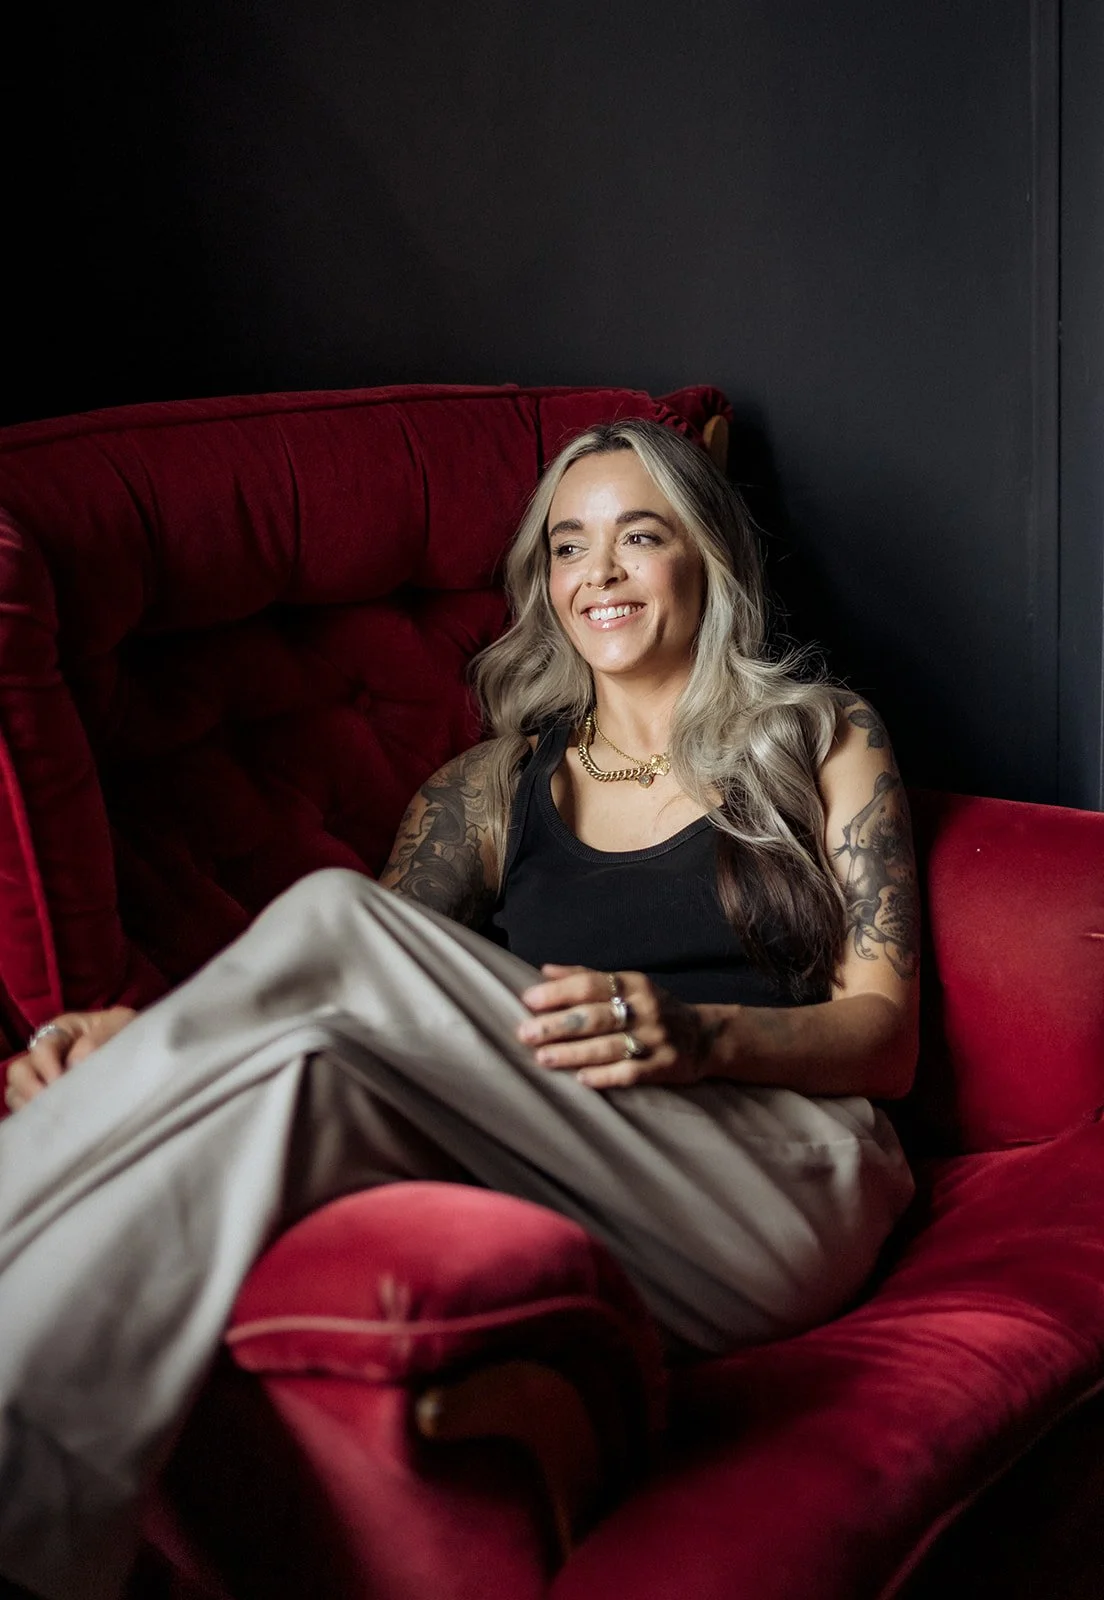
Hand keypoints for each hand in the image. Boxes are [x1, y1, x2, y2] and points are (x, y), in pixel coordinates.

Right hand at [3, 1007, 136, 1112]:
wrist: (147, 1053)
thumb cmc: (131, 1032)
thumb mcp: (122, 1023)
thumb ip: (102, 1035)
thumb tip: (76, 1060)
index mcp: (63, 1031)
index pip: (42, 1046)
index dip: (46, 1063)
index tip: (61, 1078)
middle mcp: (48, 1055)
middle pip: (19, 1071)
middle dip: (30, 1088)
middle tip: (53, 1102)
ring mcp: (45, 1079)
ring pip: (16, 1093)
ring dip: (30, 1106)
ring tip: (51, 1117)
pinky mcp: (51, 1101)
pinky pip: (28, 1112)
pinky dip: (34, 1119)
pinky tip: (52, 1126)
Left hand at [517, 965, 721, 1089]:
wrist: (705, 1037)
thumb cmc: (653, 1009)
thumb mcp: (628, 985)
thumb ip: (586, 977)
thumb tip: (544, 970)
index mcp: (634, 984)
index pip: (591, 984)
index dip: (559, 992)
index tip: (528, 1000)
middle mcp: (646, 1008)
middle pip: (595, 1016)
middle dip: (557, 1025)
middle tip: (525, 1034)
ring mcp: (656, 1038)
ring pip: (608, 1046)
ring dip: (573, 1053)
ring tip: (543, 1058)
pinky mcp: (665, 1066)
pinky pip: (631, 1072)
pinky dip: (605, 1075)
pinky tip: (581, 1079)